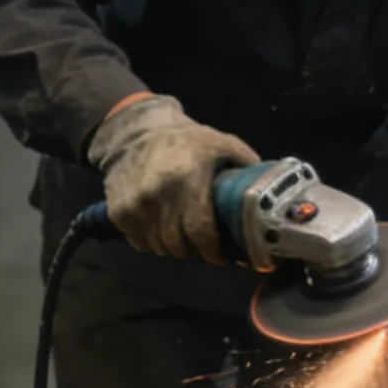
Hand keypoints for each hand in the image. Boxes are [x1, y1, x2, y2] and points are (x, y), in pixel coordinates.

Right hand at [87, 96, 260, 264]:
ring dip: (173, 248)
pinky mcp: (118, 212)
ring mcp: (135, 206)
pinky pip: (138, 243)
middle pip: (178, 245)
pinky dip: (151, 242)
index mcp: (187, 180)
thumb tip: (269, 194)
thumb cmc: (186, 141)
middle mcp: (157, 196)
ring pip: (158, 247)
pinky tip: (161, 230)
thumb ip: (247, 165)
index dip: (212, 251)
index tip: (221, 256)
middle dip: (194, 251)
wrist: (136, 131)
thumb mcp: (221, 143)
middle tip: (204, 247)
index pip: (199, 232)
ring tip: (183, 238)